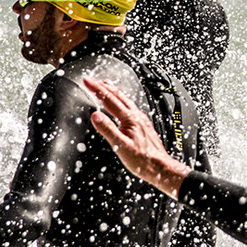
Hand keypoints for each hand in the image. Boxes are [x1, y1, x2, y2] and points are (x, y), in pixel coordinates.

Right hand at [83, 77, 187, 197]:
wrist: (160, 167)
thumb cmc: (142, 160)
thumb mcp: (120, 146)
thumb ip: (107, 129)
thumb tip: (95, 116)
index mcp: (130, 118)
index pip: (109, 99)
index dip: (96, 89)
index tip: (87, 80)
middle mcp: (136, 116)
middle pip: (118, 96)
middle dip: (103, 86)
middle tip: (92, 80)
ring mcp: (141, 119)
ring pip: (125, 100)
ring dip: (114, 91)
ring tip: (106, 85)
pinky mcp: (143, 125)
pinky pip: (130, 107)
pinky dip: (122, 101)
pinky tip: (122, 104)